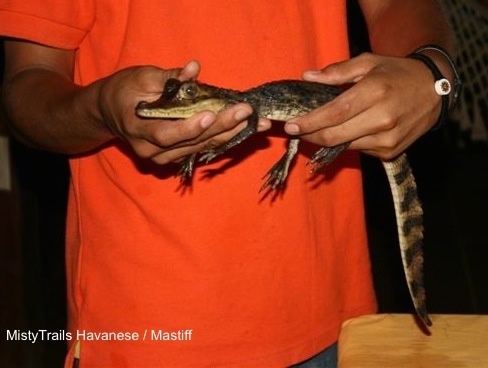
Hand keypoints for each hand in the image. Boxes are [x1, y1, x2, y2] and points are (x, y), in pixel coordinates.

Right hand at [98, 61, 268, 163]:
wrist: (109, 114)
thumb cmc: (123, 91)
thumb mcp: (141, 77)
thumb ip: (169, 77)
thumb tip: (194, 68)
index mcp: (138, 129)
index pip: (167, 134)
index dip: (190, 127)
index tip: (211, 114)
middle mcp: (151, 150)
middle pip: (191, 143)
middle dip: (222, 128)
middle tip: (247, 114)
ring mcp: (163, 157)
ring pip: (200, 149)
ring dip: (229, 136)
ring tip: (254, 124)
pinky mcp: (175, 157)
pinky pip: (201, 149)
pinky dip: (222, 139)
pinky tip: (243, 130)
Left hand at [284, 53, 441, 159]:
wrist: (435, 91)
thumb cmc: (397, 73)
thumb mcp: (369, 62)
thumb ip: (337, 71)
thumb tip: (308, 77)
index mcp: (375, 92)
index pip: (334, 114)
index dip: (309, 122)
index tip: (290, 126)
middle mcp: (383, 119)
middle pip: (334, 136)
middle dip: (310, 135)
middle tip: (295, 130)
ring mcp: (388, 140)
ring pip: (343, 146)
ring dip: (325, 140)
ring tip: (316, 129)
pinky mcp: (390, 152)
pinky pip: (358, 150)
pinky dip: (346, 142)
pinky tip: (346, 131)